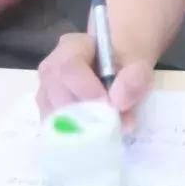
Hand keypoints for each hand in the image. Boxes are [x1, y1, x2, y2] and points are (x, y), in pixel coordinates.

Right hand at [36, 32, 152, 129]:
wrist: (117, 66)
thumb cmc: (124, 62)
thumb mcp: (138, 63)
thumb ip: (135, 78)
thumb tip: (118, 102)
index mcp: (71, 47)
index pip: (69, 68)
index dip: (86, 89)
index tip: (109, 104)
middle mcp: (51, 69)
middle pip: (56, 94)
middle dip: (82, 114)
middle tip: (108, 123)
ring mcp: (46, 92)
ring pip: (50, 114)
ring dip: (77, 128)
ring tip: (102, 131)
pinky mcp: (48, 112)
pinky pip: (51, 128)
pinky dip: (71, 136)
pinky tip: (90, 138)